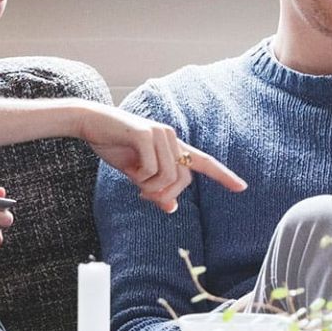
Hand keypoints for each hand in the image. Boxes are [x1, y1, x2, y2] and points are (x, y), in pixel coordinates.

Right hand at [79, 104, 246, 212]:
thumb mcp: (136, 173)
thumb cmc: (113, 145)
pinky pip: (152, 169)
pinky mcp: (145, 134)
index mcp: (172, 145)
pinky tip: (129, 170)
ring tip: (135, 182)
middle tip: (143, 196)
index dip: (223, 175)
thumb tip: (172, 208)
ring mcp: (160, 133)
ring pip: (168, 177)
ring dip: (150, 187)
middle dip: (165, 194)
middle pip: (183, 179)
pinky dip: (141, 177)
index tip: (241, 187)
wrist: (90, 123)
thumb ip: (155, 189)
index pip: (203, 162)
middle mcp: (171, 137)